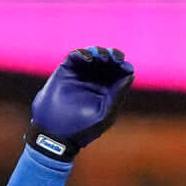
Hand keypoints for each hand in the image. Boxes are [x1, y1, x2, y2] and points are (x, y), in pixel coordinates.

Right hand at [27, 46, 133, 160]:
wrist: (55, 133)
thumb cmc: (83, 129)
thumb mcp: (105, 114)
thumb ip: (117, 95)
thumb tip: (130, 75)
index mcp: (108, 90)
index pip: (119, 74)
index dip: (124, 67)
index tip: (125, 67)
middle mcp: (96, 80)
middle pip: (108, 62)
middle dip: (113, 57)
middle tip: (115, 58)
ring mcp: (81, 74)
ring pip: (94, 55)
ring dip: (100, 52)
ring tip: (102, 57)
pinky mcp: (67, 70)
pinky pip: (76, 56)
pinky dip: (82, 53)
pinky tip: (88, 59)